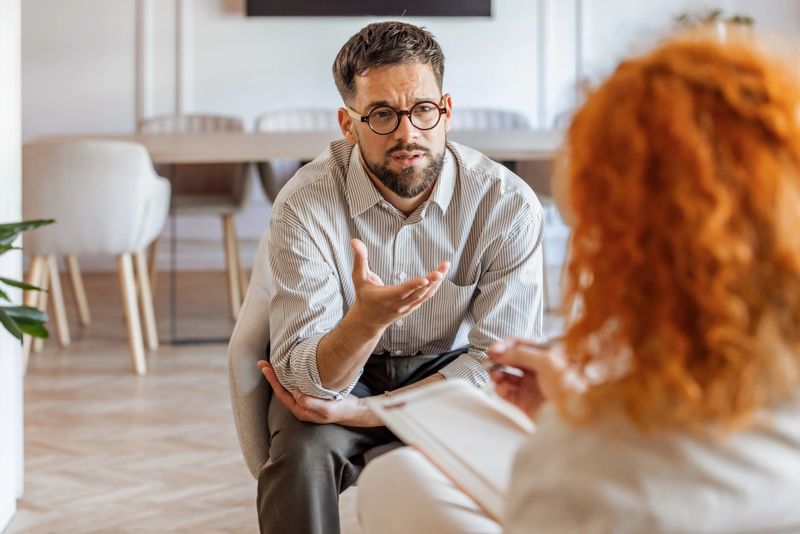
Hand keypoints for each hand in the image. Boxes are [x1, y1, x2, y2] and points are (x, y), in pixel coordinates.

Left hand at [258, 360, 381, 426]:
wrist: (355, 410)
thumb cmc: (342, 409)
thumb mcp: (327, 408)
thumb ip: (311, 402)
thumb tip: (296, 393)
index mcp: (301, 410)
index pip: (282, 394)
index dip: (273, 380)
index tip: (265, 368)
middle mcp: (301, 406)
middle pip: (282, 389)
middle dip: (272, 376)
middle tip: (262, 362)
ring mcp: (306, 401)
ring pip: (288, 387)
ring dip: (280, 375)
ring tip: (272, 363)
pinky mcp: (312, 395)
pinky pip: (297, 384)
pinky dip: (291, 375)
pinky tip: (290, 368)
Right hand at [349, 239, 448, 330]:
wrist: (368, 320)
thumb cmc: (364, 296)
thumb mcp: (358, 278)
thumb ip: (359, 259)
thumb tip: (355, 241)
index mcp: (386, 297)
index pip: (402, 291)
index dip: (414, 285)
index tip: (425, 279)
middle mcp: (399, 304)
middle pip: (418, 293)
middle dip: (431, 281)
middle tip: (441, 270)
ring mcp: (408, 307)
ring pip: (426, 295)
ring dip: (437, 282)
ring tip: (444, 267)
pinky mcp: (413, 307)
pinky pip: (426, 297)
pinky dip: (435, 286)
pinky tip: (441, 275)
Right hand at [487, 338, 566, 419]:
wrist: (573, 417)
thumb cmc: (570, 387)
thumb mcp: (547, 362)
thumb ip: (521, 354)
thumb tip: (501, 352)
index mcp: (545, 356)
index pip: (521, 345)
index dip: (505, 346)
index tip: (493, 351)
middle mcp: (538, 370)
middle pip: (511, 360)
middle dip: (499, 360)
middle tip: (489, 362)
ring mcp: (531, 386)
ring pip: (507, 376)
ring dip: (498, 374)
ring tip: (495, 376)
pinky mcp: (525, 402)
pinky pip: (507, 393)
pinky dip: (501, 390)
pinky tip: (501, 388)